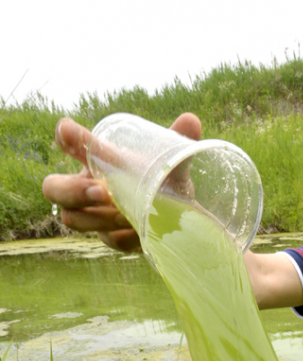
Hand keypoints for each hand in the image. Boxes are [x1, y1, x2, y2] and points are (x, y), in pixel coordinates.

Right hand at [42, 113, 201, 251]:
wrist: (179, 214)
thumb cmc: (163, 180)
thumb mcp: (170, 161)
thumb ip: (178, 143)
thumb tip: (191, 121)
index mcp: (96, 161)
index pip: (73, 144)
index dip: (67, 137)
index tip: (66, 130)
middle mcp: (87, 187)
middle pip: (53, 189)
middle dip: (73, 191)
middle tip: (102, 192)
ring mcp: (95, 215)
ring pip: (73, 219)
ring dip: (99, 217)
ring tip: (126, 215)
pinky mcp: (112, 238)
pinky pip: (109, 240)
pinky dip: (124, 236)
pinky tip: (140, 232)